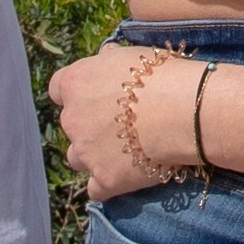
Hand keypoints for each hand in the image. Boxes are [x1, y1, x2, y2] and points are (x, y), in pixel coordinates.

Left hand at [48, 39, 171, 201]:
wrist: (185, 111)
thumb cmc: (163, 75)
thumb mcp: (133, 55)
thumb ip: (110, 60)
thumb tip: (107, 58)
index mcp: (76, 83)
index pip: (58, 88)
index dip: (77, 93)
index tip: (96, 94)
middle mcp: (72, 119)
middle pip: (71, 125)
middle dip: (90, 124)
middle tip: (122, 121)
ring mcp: (86, 153)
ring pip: (77, 158)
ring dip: (93, 154)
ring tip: (124, 150)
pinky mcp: (104, 180)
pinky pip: (96, 188)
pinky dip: (107, 183)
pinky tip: (127, 174)